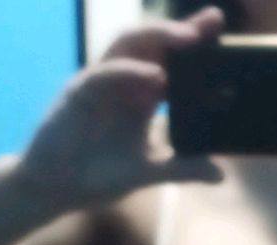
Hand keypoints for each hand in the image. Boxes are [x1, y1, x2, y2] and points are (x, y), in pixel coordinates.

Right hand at [12, 7, 226, 208]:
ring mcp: (101, 83)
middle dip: (182, 30)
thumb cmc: (97, 175)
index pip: (172, 62)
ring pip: (129, 45)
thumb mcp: (149, 172)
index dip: (194, 44)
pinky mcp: (79, 92)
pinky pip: (106, 73)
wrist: (56, 190)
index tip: (220, 31)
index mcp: (142, 96)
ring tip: (189, 37)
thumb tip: (220, 175)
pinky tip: (155, 75)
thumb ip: (182, 169)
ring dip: (159, 37)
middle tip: (212, 21)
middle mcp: (124, 83)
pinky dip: (130, 70)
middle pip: (154, 43)